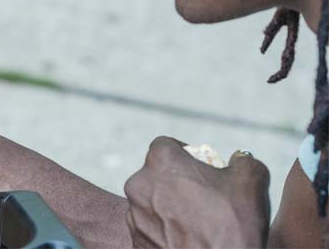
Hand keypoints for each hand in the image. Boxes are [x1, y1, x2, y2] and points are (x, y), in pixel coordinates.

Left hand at [124, 136, 269, 247]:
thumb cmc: (231, 226)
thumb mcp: (251, 182)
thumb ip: (243, 161)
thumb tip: (239, 159)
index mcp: (160, 161)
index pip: (166, 145)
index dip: (185, 154)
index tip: (202, 168)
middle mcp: (139, 184)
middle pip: (157, 174)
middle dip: (177, 182)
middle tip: (202, 198)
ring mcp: (133, 214)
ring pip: (152, 202)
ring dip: (169, 207)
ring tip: (197, 224)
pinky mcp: (135, 240)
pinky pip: (150, 228)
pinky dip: (165, 231)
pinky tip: (187, 240)